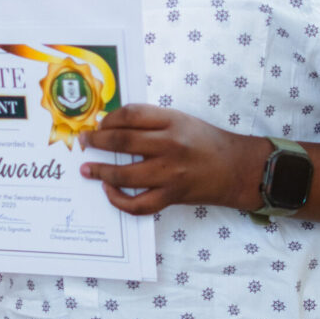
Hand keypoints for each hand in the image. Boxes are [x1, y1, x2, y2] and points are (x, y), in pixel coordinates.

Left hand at [78, 105, 267, 215]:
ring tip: (86, 169)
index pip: (131, 114)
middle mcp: (170, 146)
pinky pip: (139, 204)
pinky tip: (109, 192)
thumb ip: (150, 121)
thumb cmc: (206, 141)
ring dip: (100, 172)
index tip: (98, 124)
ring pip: (125, 175)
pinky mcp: (171, 196)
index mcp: (172, 121)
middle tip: (83, 142)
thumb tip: (111, 125)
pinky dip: (119, 200)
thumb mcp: (181, 120)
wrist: (236, 168)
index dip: (109, 118)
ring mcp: (170, 174)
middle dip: (96, 142)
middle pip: (123, 141)